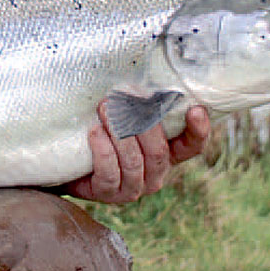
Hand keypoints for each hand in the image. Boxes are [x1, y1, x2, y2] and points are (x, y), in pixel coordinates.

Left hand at [67, 102, 210, 204]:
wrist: (71, 162)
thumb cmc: (104, 133)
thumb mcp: (125, 118)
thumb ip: (139, 106)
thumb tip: (141, 77)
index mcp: (167, 155)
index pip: (192, 147)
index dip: (198, 131)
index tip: (196, 109)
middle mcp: (155, 174)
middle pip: (159, 151)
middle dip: (142, 122)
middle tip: (123, 96)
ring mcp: (133, 188)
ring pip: (134, 161)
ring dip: (119, 132)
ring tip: (104, 108)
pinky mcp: (108, 194)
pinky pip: (109, 173)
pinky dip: (103, 150)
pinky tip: (94, 132)